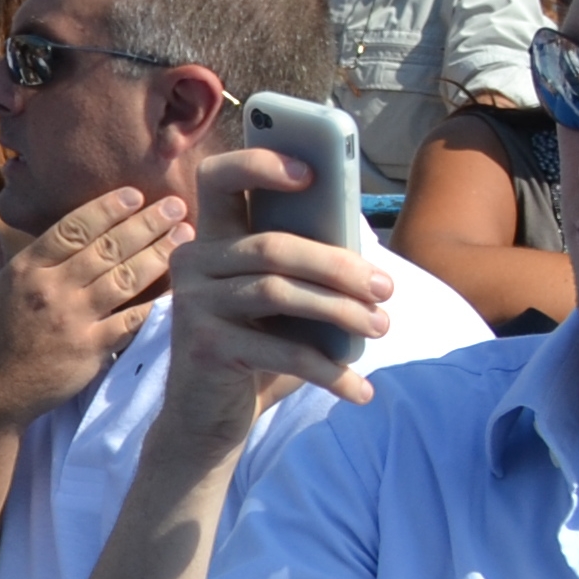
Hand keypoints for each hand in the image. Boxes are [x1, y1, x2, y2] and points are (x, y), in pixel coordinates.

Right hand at [0, 186, 185, 418]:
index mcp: (25, 269)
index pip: (72, 228)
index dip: (106, 208)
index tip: (134, 194)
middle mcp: (51, 288)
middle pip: (107, 247)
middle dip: (145, 223)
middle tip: (175, 205)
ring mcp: (73, 319)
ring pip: (125, 278)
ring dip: (159, 254)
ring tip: (185, 236)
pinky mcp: (91, 348)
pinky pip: (133, 321)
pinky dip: (158, 304)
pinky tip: (182, 288)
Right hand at [165, 144, 400, 412]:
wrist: (208, 414)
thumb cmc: (256, 347)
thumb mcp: (278, 302)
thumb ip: (302, 270)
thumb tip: (367, 261)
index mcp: (212, 237)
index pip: (219, 178)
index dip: (259, 164)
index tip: (312, 172)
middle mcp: (193, 261)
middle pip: (270, 245)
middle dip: (337, 265)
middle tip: (385, 289)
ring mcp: (193, 303)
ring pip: (277, 291)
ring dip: (341, 310)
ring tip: (380, 328)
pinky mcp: (204, 346)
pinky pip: (279, 352)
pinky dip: (329, 372)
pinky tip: (359, 389)